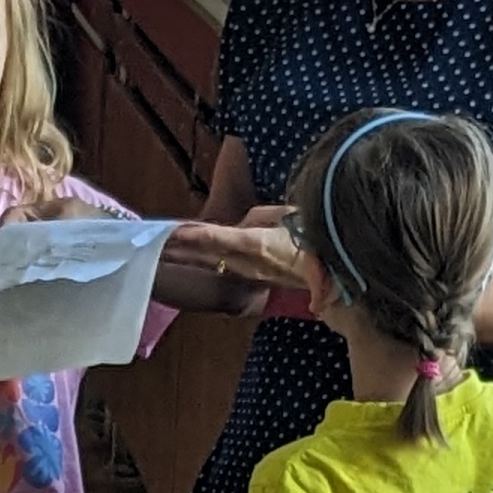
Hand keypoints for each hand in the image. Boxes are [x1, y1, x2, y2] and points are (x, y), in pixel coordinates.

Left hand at [158, 216, 313, 307]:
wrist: (339, 273)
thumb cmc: (318, 238)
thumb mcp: (290, 216)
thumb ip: (261, 217)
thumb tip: (243, 225)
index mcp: (254, 244)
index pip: (213, 239)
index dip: (190, 236)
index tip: (167, 233)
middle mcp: (248, 262)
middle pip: (206, 254)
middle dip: (180, 249)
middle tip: (153, 243)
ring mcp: (252, 272)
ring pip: (214, 261)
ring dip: (191, 255)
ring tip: (166, 248)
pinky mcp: (258, 276)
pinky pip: (228, 264)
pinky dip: (210, 258)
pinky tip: (198, 256)